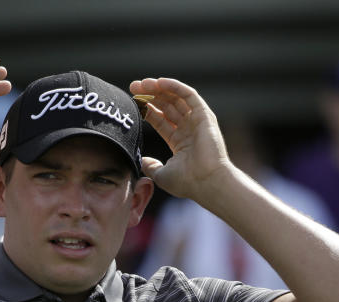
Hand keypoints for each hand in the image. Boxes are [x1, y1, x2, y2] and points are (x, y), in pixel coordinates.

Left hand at [129, 78, 229, 199]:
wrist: (206, 182)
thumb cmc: (187, 182)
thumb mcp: (161, 175)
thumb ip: (151, 167)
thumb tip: (142, 160)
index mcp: (179, 141)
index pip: (160, 120)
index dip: (146, 109)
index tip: (132, 102)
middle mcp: (188, 129)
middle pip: (166, 106)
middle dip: (150, 95)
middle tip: (133, 87)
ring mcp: (197, 121)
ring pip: (176, 98)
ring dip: (159, 88)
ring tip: (142, 83)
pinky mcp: (204, 115)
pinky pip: (189, 95)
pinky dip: (175, 86)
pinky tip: (159, 82)